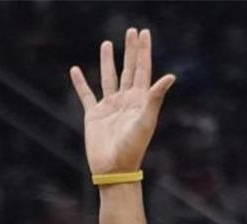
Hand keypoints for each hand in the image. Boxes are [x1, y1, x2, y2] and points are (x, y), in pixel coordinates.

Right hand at [69, 28, 175, 175]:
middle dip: (130, 50)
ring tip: (107, 44)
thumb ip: (155, 97)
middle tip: (131, 31)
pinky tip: (75, 70)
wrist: (114, 168)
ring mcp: (109, 107)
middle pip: (128, 69)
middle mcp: (126, 100)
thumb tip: (171, 76)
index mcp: (140, 100)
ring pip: (109, 77)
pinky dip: (80, 83)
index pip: (143, 69)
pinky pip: (86, 94)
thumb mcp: (146, 121)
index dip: (143, 51)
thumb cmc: (133, 148)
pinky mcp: (94, 115)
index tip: (144, 33)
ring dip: (107, 61)